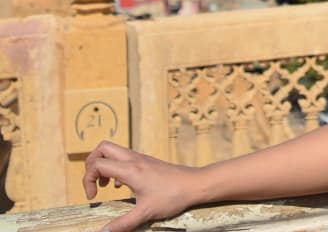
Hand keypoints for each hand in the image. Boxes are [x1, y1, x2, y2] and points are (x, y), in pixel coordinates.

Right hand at [83, 140, 202, 231]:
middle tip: (93, 184)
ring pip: (114, 151)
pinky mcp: (146, 162)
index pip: (97, 164)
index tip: (94, 198)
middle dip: (91, 164)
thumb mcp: (145, 213)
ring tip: (105, 187)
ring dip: (103, 166)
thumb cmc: (172, 196)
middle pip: (102, 148)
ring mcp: (140, 158)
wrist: (194, 184)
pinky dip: (115, 168)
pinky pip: (124, 158)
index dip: (87, 180)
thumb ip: (122, 224)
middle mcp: (133, 159)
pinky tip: (121, 186)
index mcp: (130, 169)